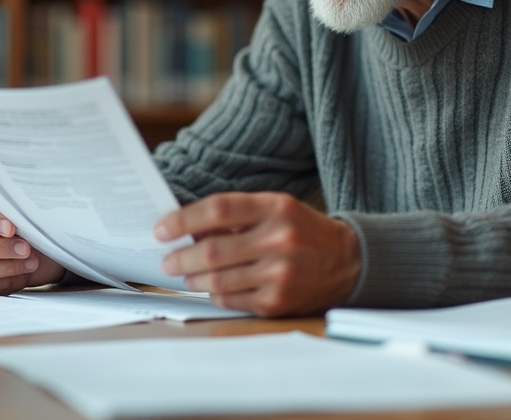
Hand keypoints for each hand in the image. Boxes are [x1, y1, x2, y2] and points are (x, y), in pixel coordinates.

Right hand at [0, 189, 65, 294]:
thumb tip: (24, 208)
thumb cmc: (12, 211)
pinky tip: (24, 271)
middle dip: (0, 248)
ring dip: (8, 266)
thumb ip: (8, 203)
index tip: (11, 227)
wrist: (20, 232)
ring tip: (31, 261)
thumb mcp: (8, 202)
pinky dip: (7, 279)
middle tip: (25, 248)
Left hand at [155, 192, 360, 316]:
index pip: (219, 210)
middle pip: (212, 251)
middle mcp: (279, 240)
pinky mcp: (277, 301)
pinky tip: (212, 287)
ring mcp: (279, 274)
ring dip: (193, 278)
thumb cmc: (303, 231)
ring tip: (186, 275)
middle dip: (181, 257)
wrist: (348, 262)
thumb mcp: (276, 209)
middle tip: (167, 260)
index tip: (162, 229)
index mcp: (277, 208)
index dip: (184, 220)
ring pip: (217, 279)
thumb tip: (188, 229)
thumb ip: (237, 215)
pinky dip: (215, 293)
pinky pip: (231, 299)